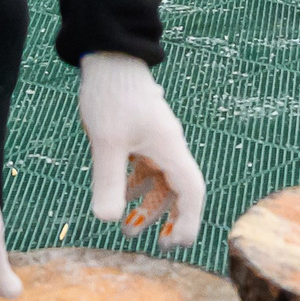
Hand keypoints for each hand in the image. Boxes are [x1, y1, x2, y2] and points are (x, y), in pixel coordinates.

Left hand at [77, 52, 204, 246]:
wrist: (107, 54)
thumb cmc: (112, 94)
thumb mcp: (106, 142)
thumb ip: (108, 181)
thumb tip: (107, 220)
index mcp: (170, 149)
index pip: (192, 193)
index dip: (188, 222)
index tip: (174, 246)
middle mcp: (168, 146)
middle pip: (179, 190)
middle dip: (168, 220)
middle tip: (153, 246)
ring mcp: (155, 138)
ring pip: (160, 180)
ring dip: (147, 205)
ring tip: (126, 229)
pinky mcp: (140, 131)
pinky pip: (145, 167)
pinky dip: (135, 185)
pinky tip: (117, 194)